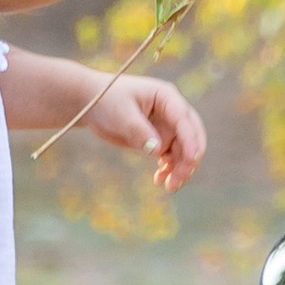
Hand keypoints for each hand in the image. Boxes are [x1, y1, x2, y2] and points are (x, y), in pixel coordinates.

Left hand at [83, 74, 205, 192]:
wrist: (93, 104)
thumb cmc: (106, 100)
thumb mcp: (121, 114)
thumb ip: (139, 131)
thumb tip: (158, 151)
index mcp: (167, 97)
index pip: (184, 120)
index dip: (190, 141)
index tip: (191, 160)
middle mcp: (172, 111)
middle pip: (191, 137)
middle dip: (189, 159)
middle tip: (178, 180)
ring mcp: (167, 126)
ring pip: (183, 150)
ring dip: (180, 169)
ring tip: (169, 187)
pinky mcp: (159, 139)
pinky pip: (171, 157)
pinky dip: (169, 169)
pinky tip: (159, 180)